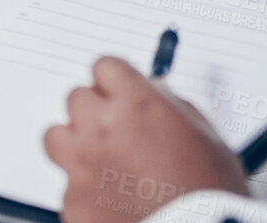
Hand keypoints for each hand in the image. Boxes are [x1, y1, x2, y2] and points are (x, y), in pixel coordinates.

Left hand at [44, 57, 248, 222]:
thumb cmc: (208, 196)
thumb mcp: (207, 138)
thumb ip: (173, 107)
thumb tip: (155, 93)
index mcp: (136, 105)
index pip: (105, 67)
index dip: (114, 80)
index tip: (120, 90)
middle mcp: (101, 129)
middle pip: (78, 98)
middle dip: (96, 110)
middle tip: (117, 129)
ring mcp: (81, 165)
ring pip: (57, 135)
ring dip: (76, 142)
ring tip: (102, 160)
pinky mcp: (71, 200)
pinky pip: (67, 181)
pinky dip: (84, 186)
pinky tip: (110, 197)